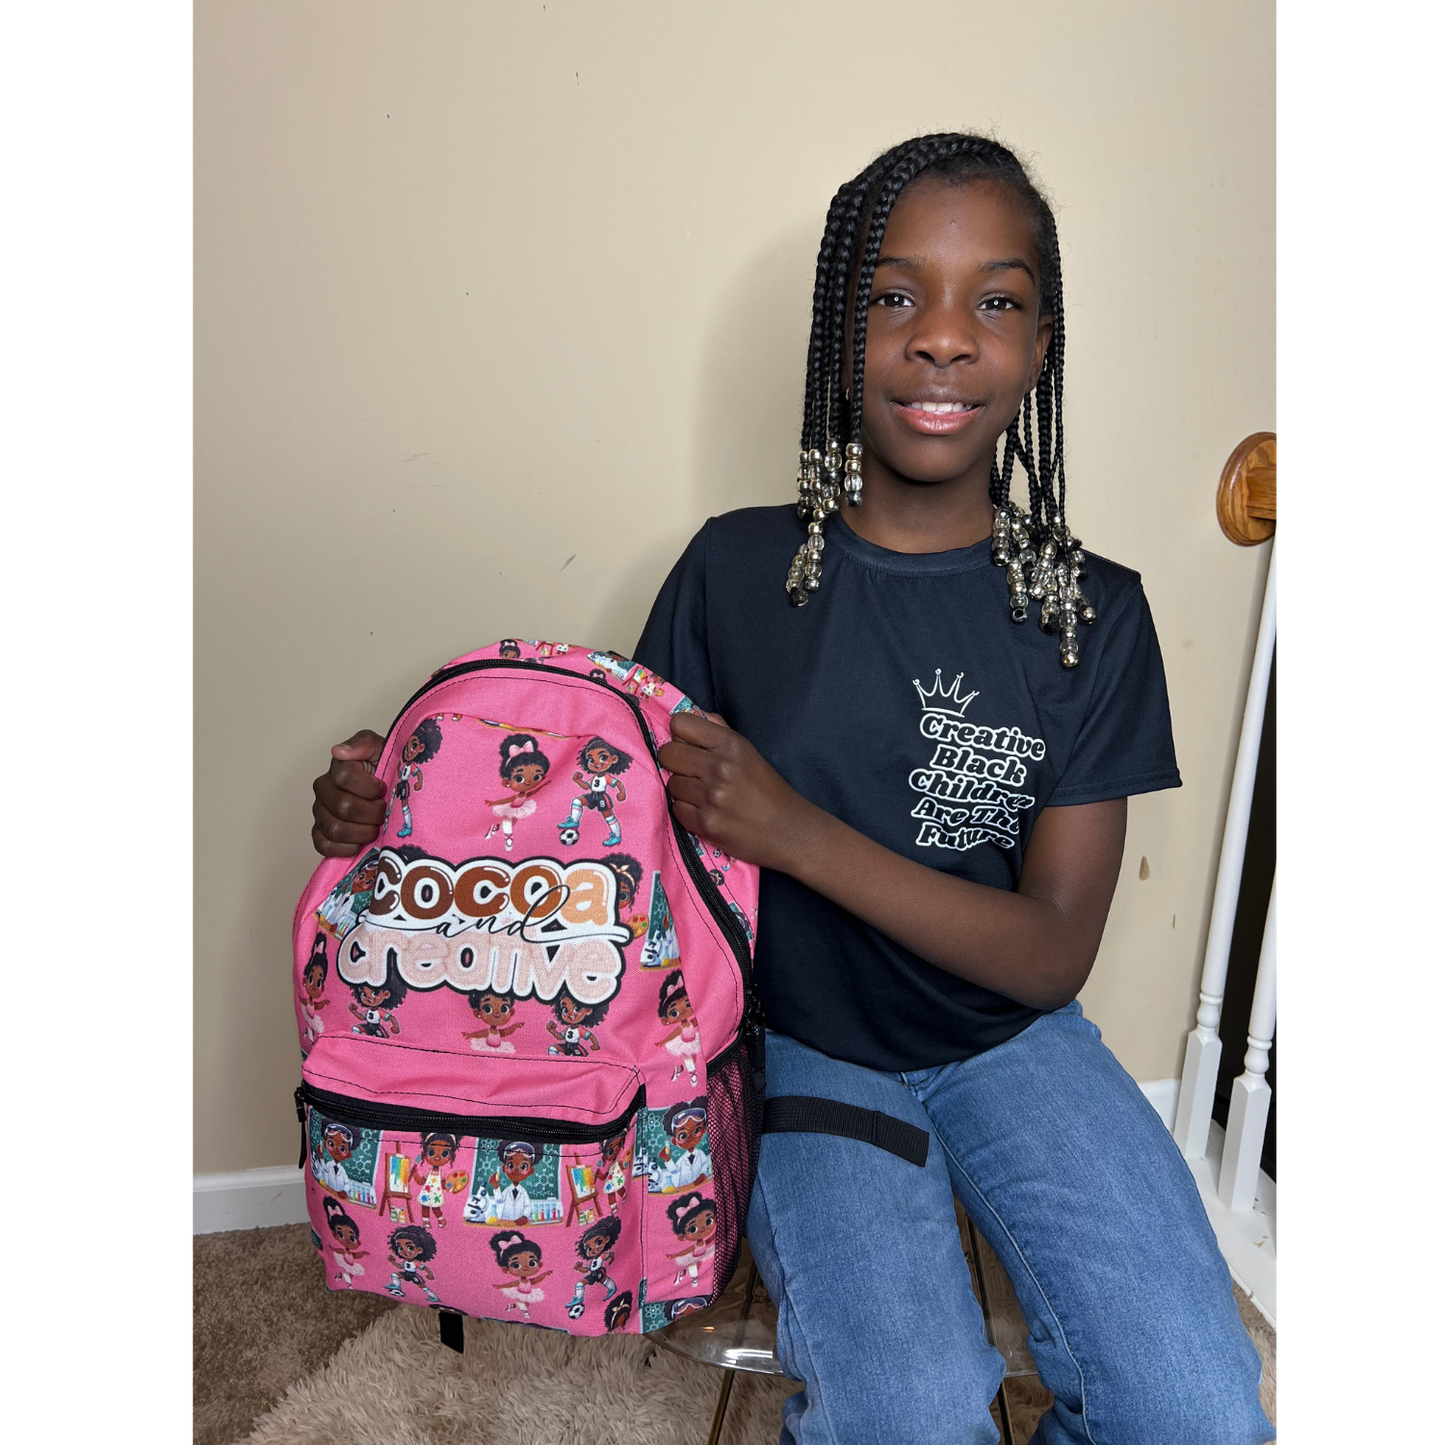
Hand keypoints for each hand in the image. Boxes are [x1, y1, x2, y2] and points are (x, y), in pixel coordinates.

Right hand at [312, 730, 386, 856]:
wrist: (391, 793)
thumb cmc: (388, 772)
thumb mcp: (383, 750)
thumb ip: (364, 743)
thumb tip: (338, 751)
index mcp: (339, 767)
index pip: (345, 777)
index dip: (370, 787)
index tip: (383, 788)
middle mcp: (324, 789)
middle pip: (344, 807)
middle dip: (372, 813)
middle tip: (383, 812)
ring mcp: (320, 812)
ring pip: (336, 829)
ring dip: (363, 832)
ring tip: (375, 827)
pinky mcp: (320, 833)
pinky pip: (324, 846)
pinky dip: (345, 848)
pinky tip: (360, 843)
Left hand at [657, 713, 811, 870]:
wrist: (788, 830)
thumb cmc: (768, 789)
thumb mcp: (748, 751)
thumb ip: (718, 730)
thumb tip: (692, 715)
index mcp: (730, 744)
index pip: (680, 724)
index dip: (681, 734)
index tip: (689, 745)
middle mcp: (719, 767)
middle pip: (668, 753)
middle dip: (675, 762)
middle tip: (691, 772)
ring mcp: (711, 797)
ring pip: (671, 783)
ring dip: (682, 789)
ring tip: (703, 795)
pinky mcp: (705, 824)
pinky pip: (676, 809)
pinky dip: (686, 810)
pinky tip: (705, 811)